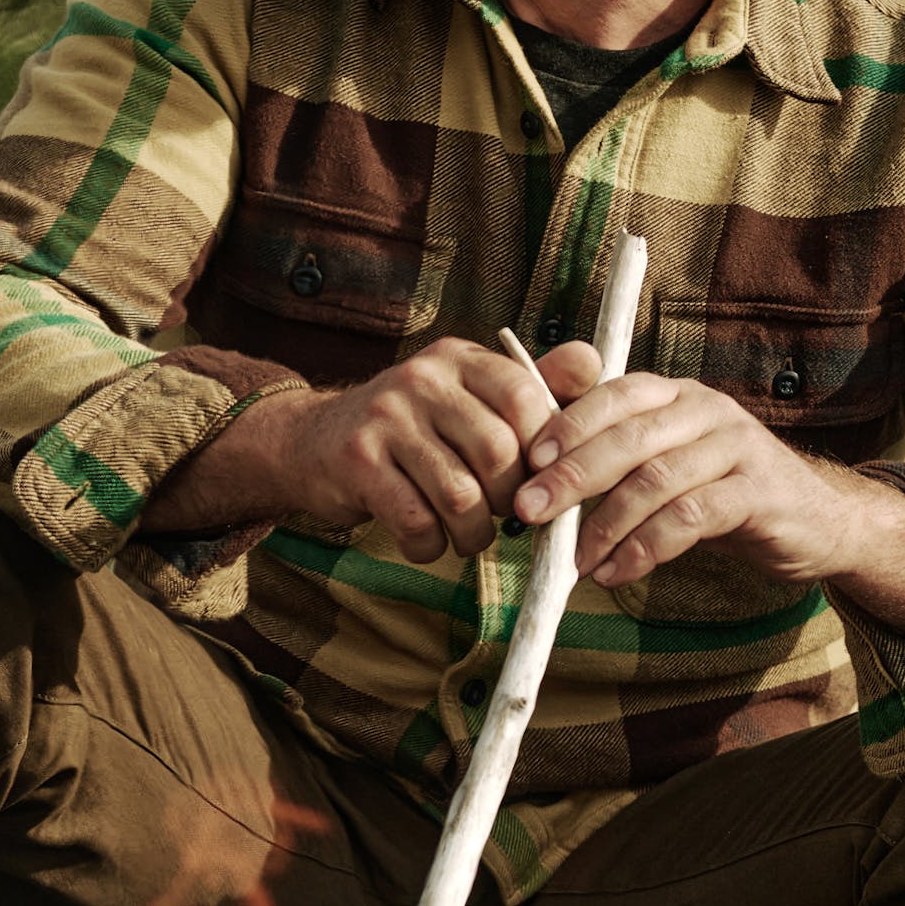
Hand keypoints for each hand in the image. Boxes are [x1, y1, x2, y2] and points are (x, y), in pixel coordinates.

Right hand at [269, 336, 601, 561]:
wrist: (309, 442)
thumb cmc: (409, 429)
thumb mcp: (465, 396)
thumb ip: (529, 387)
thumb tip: (594, 364)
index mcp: (460, 359)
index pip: (525, 397)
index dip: (544, 451)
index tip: (538, 481)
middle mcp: (423, 379)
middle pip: (498, 453)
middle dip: (510, 501)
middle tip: (503, 517)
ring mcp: (386, 418)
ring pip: (460, 495)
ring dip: (473, 534)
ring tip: (469, 537)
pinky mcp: (357, 462)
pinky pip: (416, 520)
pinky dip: (430, 546)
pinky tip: (427, 542)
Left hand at [513, 364, 869, 587]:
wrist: (816, 520)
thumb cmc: (721, 491)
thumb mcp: (666, 462)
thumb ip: (613, 456)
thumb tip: (535, 474)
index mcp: (676, 393)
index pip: (614, 393)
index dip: (567, 423)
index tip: (528, 461)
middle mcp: (707, 409)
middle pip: (629, 437)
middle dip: (573, 476)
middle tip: (530, 512)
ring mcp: (737, 448)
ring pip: (656, 480)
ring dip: (606, 524)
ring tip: (576, 562)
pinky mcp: (758, 493)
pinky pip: (690, 518)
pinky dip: (646, 548)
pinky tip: (618, 571)